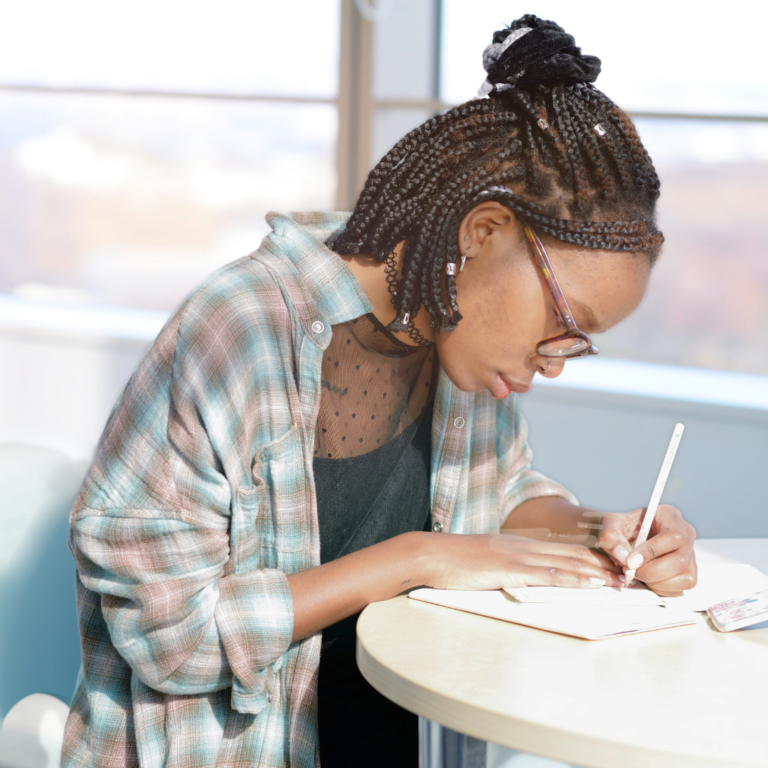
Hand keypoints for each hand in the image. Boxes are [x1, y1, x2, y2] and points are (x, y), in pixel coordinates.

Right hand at [425, 533, 622, 591]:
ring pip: (566, 562)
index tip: (611, 567)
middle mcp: (524, 547)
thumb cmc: (454, 561)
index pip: (563, 550)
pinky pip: (547, 574)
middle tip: (627, 574)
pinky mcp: (510, 569)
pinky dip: (572, 578)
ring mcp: (518, 556)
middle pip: (572, 554)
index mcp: (519, 545)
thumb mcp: (485, 562)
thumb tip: (521, 580)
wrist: (432, 554)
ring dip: (595, 573)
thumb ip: (506, 568)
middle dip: (602, 565)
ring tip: (619, 581)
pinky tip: (588, 583)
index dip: (590, 558)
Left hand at [597, 505, 696, 595]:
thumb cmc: (620, 528)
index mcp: (670, 516)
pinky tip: (647, 579)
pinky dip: (661, 589)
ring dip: (656, 582)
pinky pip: (680, 588)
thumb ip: (612, 538)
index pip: (672, 536)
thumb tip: (624, 557)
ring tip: (638, 574)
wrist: (622, 538)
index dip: (652, 551)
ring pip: (684, 577)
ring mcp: (690, 555)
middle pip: (680, 560)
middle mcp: (685, 534)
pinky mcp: (688, 573)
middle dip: (652, 571)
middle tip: (631, 572)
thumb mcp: (610, 526)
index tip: (631, 561)